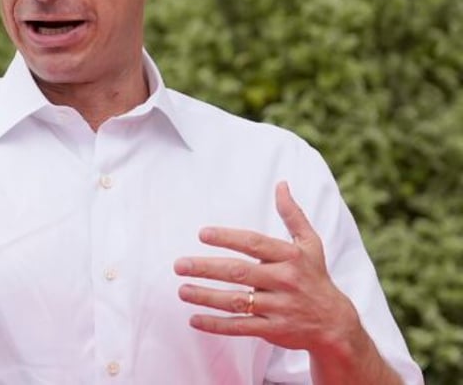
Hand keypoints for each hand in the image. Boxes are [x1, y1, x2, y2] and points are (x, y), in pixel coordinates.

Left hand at [173, 181, 358, 352]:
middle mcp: (283, 281)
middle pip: (239, 272)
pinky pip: (240, 327)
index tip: (202, 233)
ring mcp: (278, 307)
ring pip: (236, 301)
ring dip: (206, 297)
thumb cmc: (315, 276)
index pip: (254, 243)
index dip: (228, 238)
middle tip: (179, 264)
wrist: (335, 324)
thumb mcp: (310, 243)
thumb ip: (293, 214)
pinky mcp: (273, 330)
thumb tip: (281, 184)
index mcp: (289, 257)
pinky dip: (216, 325)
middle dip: (206, 268)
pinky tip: (194, 319)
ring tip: (181, 290)